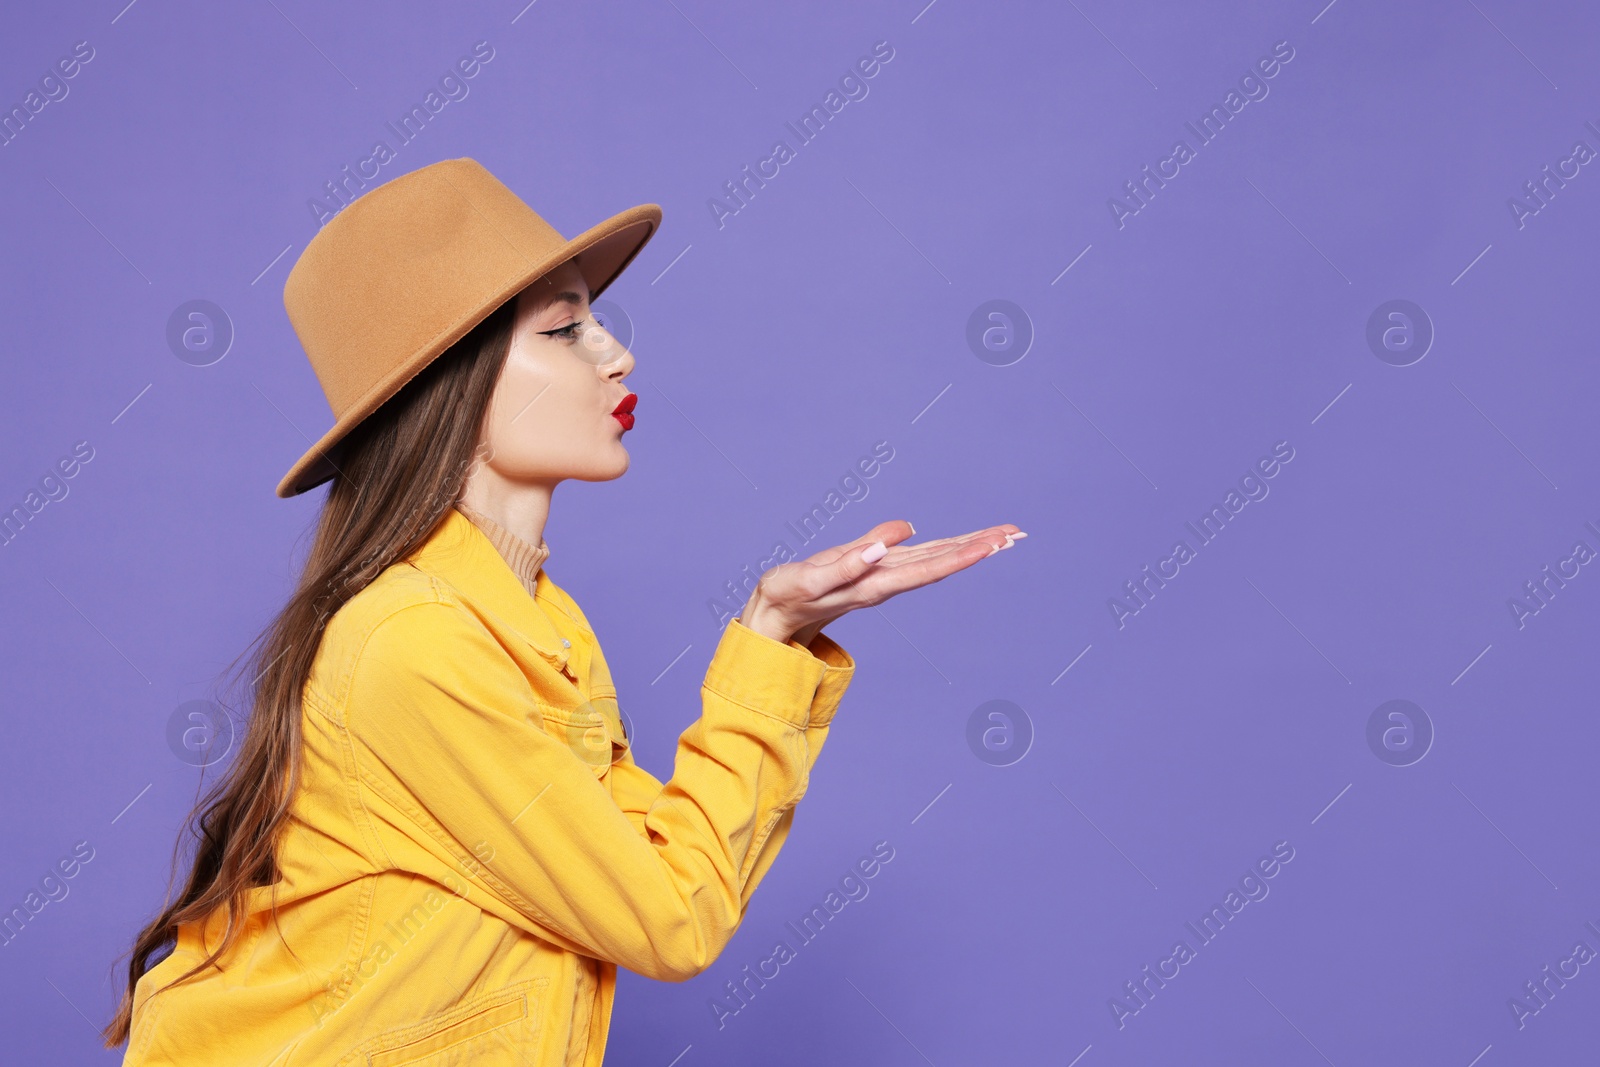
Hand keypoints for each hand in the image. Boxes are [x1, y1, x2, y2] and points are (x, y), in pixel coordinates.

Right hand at [735, 520, 1025, 645]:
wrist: (778, 615)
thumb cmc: (789, 596)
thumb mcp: (812, 579)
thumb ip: (849, 562)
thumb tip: (887, 543)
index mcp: (876, 583)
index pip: (928, 569)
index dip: (962, 556)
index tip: (993, 544)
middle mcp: (888, 581)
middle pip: (942, 563)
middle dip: (979, 548)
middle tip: (1017, 533)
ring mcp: (885, 576)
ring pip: (936, 560)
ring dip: (971, 548)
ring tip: (1006, 535)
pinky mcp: (878, 570)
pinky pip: (921, 558)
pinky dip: (947, 548)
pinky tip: (968, 544)